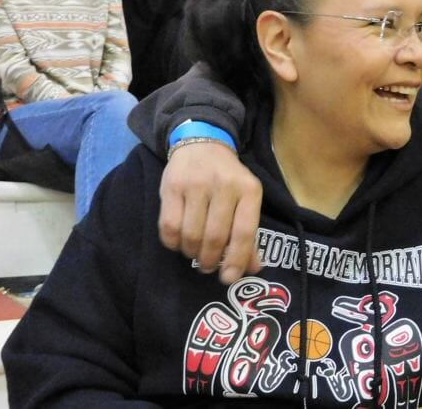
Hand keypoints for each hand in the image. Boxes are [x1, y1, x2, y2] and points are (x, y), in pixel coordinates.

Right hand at [159, 142, 261, 283]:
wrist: (203, 144)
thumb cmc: (228, 178)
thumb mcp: (246, 199)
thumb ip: (249, 234)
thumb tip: (253, 268)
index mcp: (249, 189)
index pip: (243, 232)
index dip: (236, 260)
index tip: (228, 279)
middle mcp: (224, 185)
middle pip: (215, 237)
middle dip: (210, 260)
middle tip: (208, 266)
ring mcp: (196, 184)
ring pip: (191, 234)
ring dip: (191, 253)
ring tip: (194, 253)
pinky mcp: (172, 186)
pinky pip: (168, 226)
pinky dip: (173, 242)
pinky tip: (179, 242)